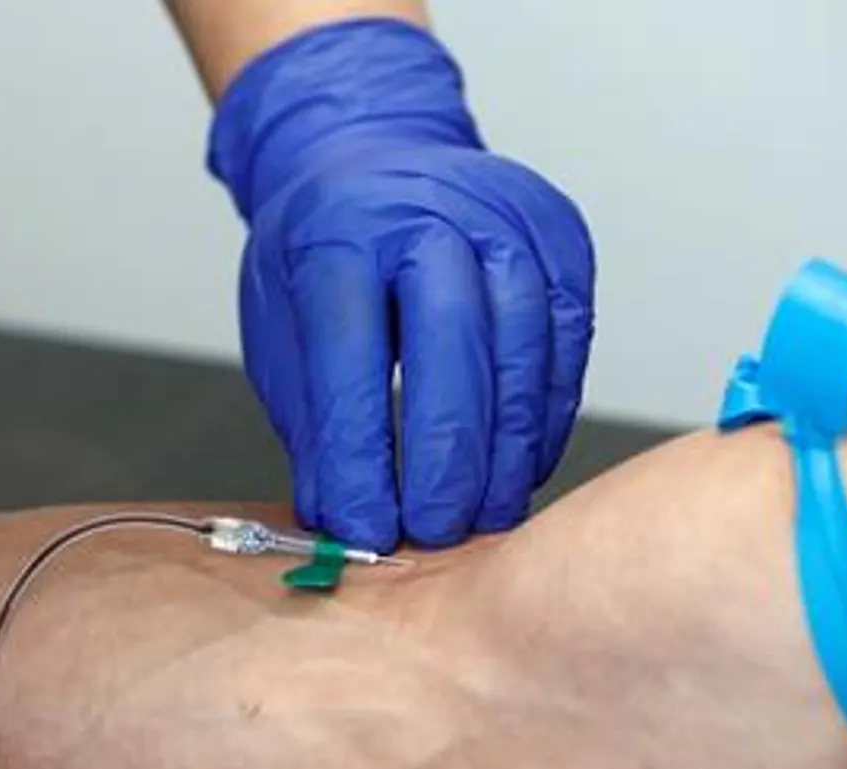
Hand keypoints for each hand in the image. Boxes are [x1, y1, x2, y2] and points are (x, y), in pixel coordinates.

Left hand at [209, 19, 595, 551]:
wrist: (375, 158)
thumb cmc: (322, 252)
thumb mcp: (281, 323)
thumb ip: (312, 417)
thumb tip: (339, 515)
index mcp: (339, 229)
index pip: (351, 351)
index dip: (360, 450)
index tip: (363, 524)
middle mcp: (430, 210)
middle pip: (453, 340)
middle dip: (446, 454)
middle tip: (434, 532)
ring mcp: (507, 216)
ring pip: (524, 344)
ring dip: (506, 447)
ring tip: (481, 518)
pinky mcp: (562, 238)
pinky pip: (565, 342)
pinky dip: (543, 417)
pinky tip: (519, 468)